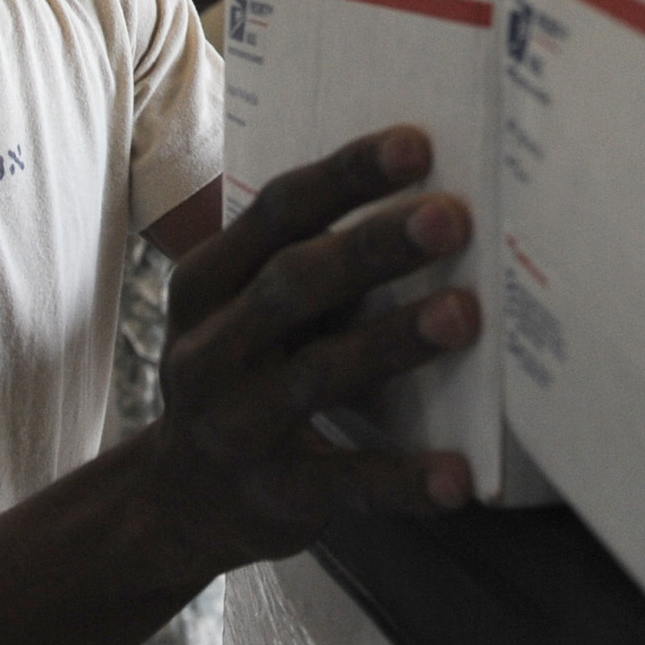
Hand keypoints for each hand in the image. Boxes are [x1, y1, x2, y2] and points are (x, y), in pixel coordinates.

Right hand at [150, 126, 480, 567]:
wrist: (181, 501)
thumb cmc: (246, 372)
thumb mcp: (247, 310)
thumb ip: (311, 263)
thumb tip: (433, 199)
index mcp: (209, 283)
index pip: (278, 212)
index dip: (346, 176)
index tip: (418, 143)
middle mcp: (212, 348)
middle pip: (294, 283)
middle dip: (374, 246)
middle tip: (451, 217)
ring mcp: (238, 424)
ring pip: (319, 373)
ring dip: (391, 341)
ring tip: (463, 315)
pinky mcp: (277, 493)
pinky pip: (347, 482)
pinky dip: (404, 479)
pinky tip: (457, 476)